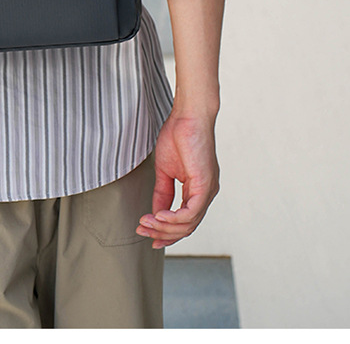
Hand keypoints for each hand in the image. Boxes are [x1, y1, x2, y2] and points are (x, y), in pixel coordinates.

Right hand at [136, 108, 219, 248]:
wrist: (188, 116)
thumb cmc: (178, 135)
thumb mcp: (165, 170)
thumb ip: (162, 192)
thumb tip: (155, 213)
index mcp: (198, 190)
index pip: (185, 221)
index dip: (166, 232)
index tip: (147, 234)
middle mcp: (206, 194)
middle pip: (186, 227)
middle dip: (162, 233)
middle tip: (142, 230)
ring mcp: (207, 191)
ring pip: (188, 224)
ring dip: (164, 227)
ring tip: (146, 222)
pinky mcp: (205, 185)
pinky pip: (190, 212)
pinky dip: (173, 218)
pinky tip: (158, 216)